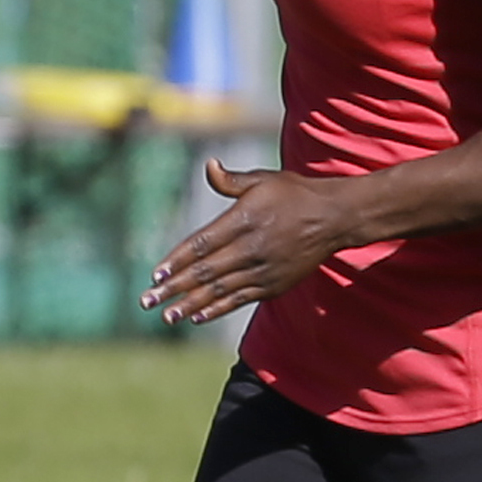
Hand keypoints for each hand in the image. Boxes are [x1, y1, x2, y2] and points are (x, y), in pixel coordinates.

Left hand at [141, 160, 361, 325]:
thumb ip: (231, 180)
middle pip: (204, 272)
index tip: (154, 274)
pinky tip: (198, 315)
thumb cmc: (295, 194)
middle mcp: (251, 248)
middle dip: (173, 288)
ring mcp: (263, 269)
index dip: (176, 261)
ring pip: (219, 290)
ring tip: (166, 316)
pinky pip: (240, 299)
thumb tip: (208, 166)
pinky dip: (218, 308)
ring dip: (190, 304)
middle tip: (146, 300)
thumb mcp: (263, 179)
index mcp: (244, 220)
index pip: (201, 244)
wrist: (335, 218)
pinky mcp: (273, 284)